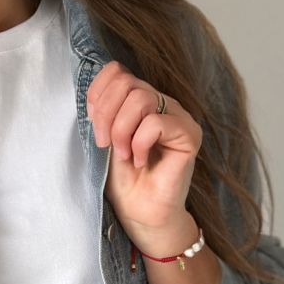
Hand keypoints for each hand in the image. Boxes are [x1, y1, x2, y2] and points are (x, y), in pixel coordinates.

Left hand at [86, 61, 202, 245]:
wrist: (139, 212)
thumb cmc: (123, 179)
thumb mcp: (104, 137)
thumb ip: (103, 111)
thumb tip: (95, 93)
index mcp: (141, 98)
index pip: (117, 71)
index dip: (97, 94)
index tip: (93, 125)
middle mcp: (161, 102)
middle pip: (126, 82)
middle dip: (106, 114)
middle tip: (105, 144)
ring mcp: (178, 116)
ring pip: (141, 97)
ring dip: (122, 130)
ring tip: (123, 154)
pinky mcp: (189, 135)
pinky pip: (157, 123)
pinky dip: (140, 143)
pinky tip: (140, 161)